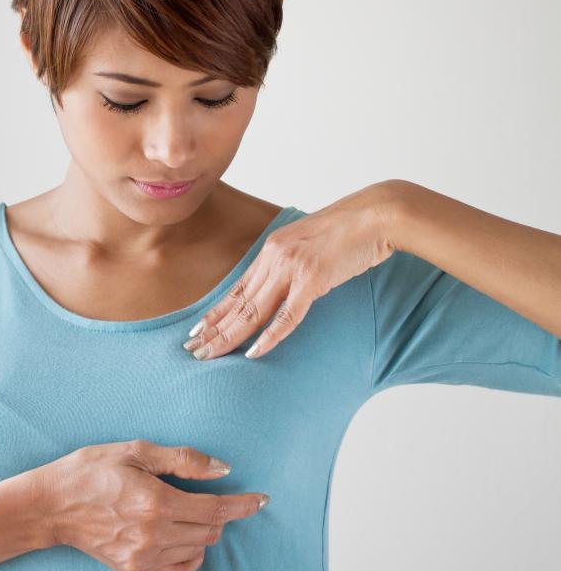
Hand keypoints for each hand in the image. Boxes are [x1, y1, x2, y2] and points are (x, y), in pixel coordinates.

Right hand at [31, 439, 268, 570]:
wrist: (52, 505)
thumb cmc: (90, 470)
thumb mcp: (135, 450)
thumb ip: (183, 460)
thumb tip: (223, 469)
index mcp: (156, 500)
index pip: (216, 508)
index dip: (244, 504)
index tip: (261, 499)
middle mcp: (153, 533)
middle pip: (211, 530)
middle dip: (219, 513)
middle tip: (205, 496)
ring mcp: (144, 556)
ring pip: (199, 549)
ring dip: (203, 531)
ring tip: (184, 512)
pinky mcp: (135, 570)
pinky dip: (191, 556)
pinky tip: (182, 539)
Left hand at [182, 180, 405, 360]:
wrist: (377, 214)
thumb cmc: (349, 231)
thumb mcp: (310, 244)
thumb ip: (292, 263)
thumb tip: (283, 285)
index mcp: (272, 250)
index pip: (237, 289)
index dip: (215, 312)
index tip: (197, 330)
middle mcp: (275, 258)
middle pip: (238, 303)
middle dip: (214, 330)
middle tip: (193, 351)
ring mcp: (292, 268)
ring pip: (253, 311)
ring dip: (230, 337)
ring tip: (210, 355)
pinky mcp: (313, 279)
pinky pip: (287, 315)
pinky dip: (269, 337)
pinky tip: (253, 353)